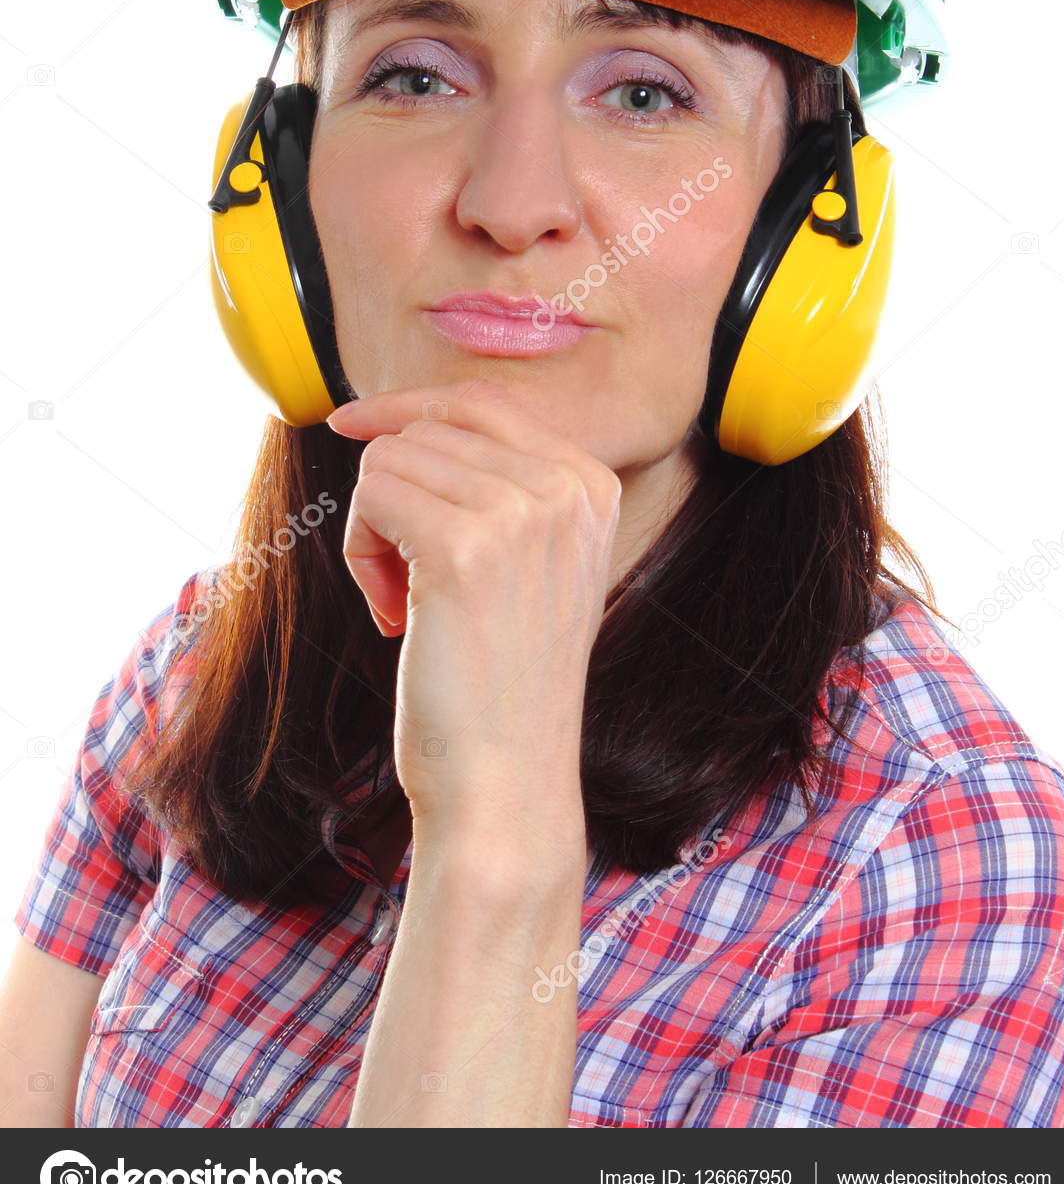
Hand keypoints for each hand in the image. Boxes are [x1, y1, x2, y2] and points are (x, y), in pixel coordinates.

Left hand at [326, 377, 621, 845]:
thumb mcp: (531, 563)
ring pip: (390, 460)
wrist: (507, 782)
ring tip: (407, 604)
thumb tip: (405, 416)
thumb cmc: (501, 681)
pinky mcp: (464, 547)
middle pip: (427, 429)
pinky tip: (393, 614)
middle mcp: (567, 487)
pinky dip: (361, 554)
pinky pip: (371, 498)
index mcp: (593, 483)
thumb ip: (500, 486)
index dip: (406, 408)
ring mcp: (521, 513)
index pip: (481, 401)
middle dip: (393, 496)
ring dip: (374, 530)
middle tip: (406, 581)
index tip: (351, 425)